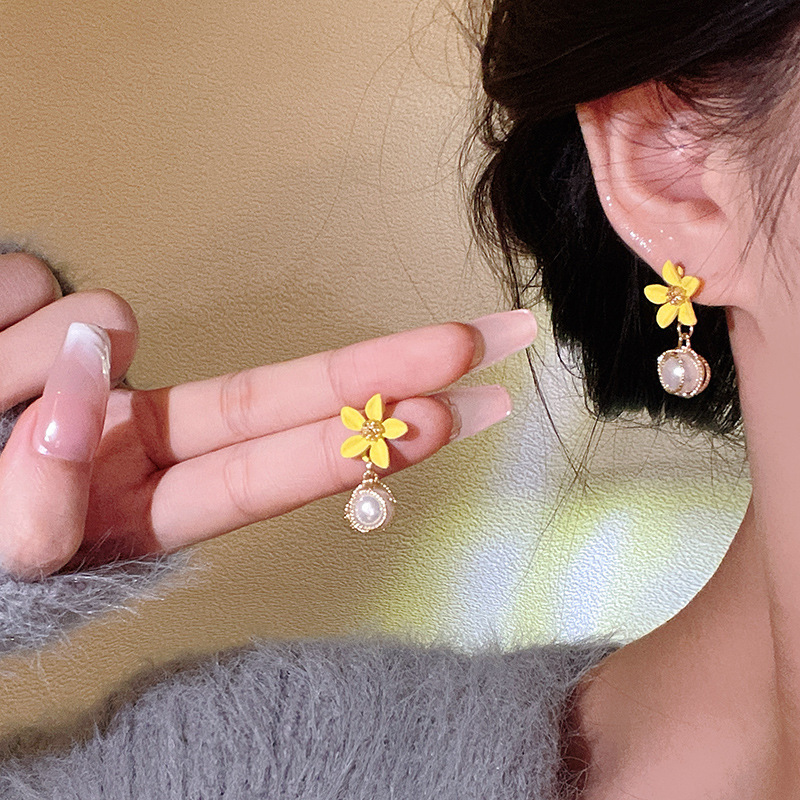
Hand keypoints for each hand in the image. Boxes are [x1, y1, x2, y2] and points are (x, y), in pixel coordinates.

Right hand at [0, 293, 535, 577]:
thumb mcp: (12, 547)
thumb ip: (44, 492)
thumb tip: (98, 350)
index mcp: (153, 503)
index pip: (279, 465)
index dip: (363, 436)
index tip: (453, 406)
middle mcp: (147, 436)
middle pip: (283, 396)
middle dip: (387, 364)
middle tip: (498, 337)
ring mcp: (103, 374)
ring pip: (97, 319)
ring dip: (28, 356)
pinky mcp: (46, 316)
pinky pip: (30, 285)